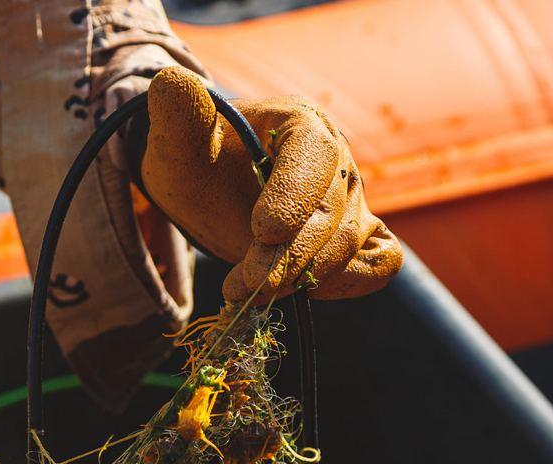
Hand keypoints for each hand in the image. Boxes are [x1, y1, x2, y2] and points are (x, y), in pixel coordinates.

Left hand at [140, 67, 402, 302]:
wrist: (208, 188)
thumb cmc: (196, 159)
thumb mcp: (177, 136)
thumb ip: (177, 112)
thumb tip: (172, 82)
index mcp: (301, 123)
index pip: (316, 157)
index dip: (294, 196)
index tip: (261, 231)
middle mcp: (338, 160)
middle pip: (332, 212)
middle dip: (288, 255)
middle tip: (242, 284)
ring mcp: (353, 202)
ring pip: (350, 245)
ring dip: (303, 277)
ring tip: (247, 291)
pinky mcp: (356, 238)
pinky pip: (380, 264)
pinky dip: (349, 283)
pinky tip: (298, 292)